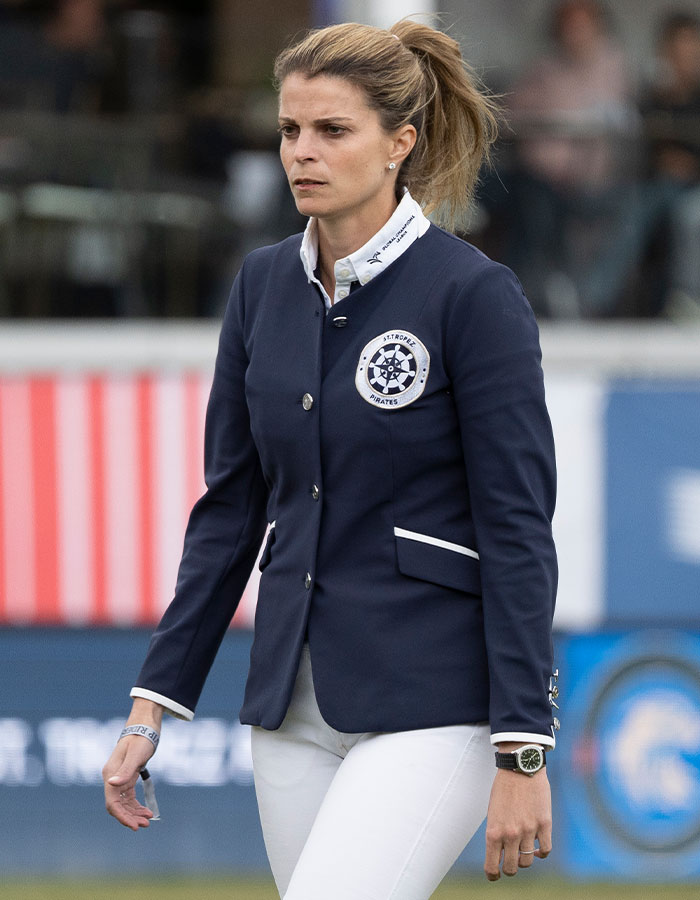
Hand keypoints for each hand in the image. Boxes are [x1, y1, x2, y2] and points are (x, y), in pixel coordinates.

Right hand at [102, 700, 163, 830]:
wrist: (145, 725)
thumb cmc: (142, 738)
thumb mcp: (137, 754)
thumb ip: (126, 770)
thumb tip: (112, 784)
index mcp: (111, 774)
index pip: (113, 802)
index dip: (123, 816)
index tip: (135, 826)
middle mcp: (112, 778)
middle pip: (117, 805)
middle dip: (130, 817)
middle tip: (145, 825)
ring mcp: (119, 778)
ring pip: (123, 803)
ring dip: (134, 813)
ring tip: (148, 820)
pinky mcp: (127, 776)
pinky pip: (129, 797)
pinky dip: (136, 805)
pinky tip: (146, 811)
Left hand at [483, 768, 551, 879]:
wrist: (520, 767)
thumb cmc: (503, 788)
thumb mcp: (493, 812)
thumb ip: (497, 833)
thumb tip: (501, 853)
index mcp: (493, 831)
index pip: (492, 866)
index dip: (492, 874)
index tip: (495, 874)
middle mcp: (510, 834)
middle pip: (512, 868)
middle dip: (509, 868)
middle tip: (510, 862)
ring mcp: (529, 830)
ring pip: (528, 861)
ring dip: (525, 859)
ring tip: (523, 850)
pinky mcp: (544, 824)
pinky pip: (545, 850)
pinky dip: (541, 853)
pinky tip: (537, 847)